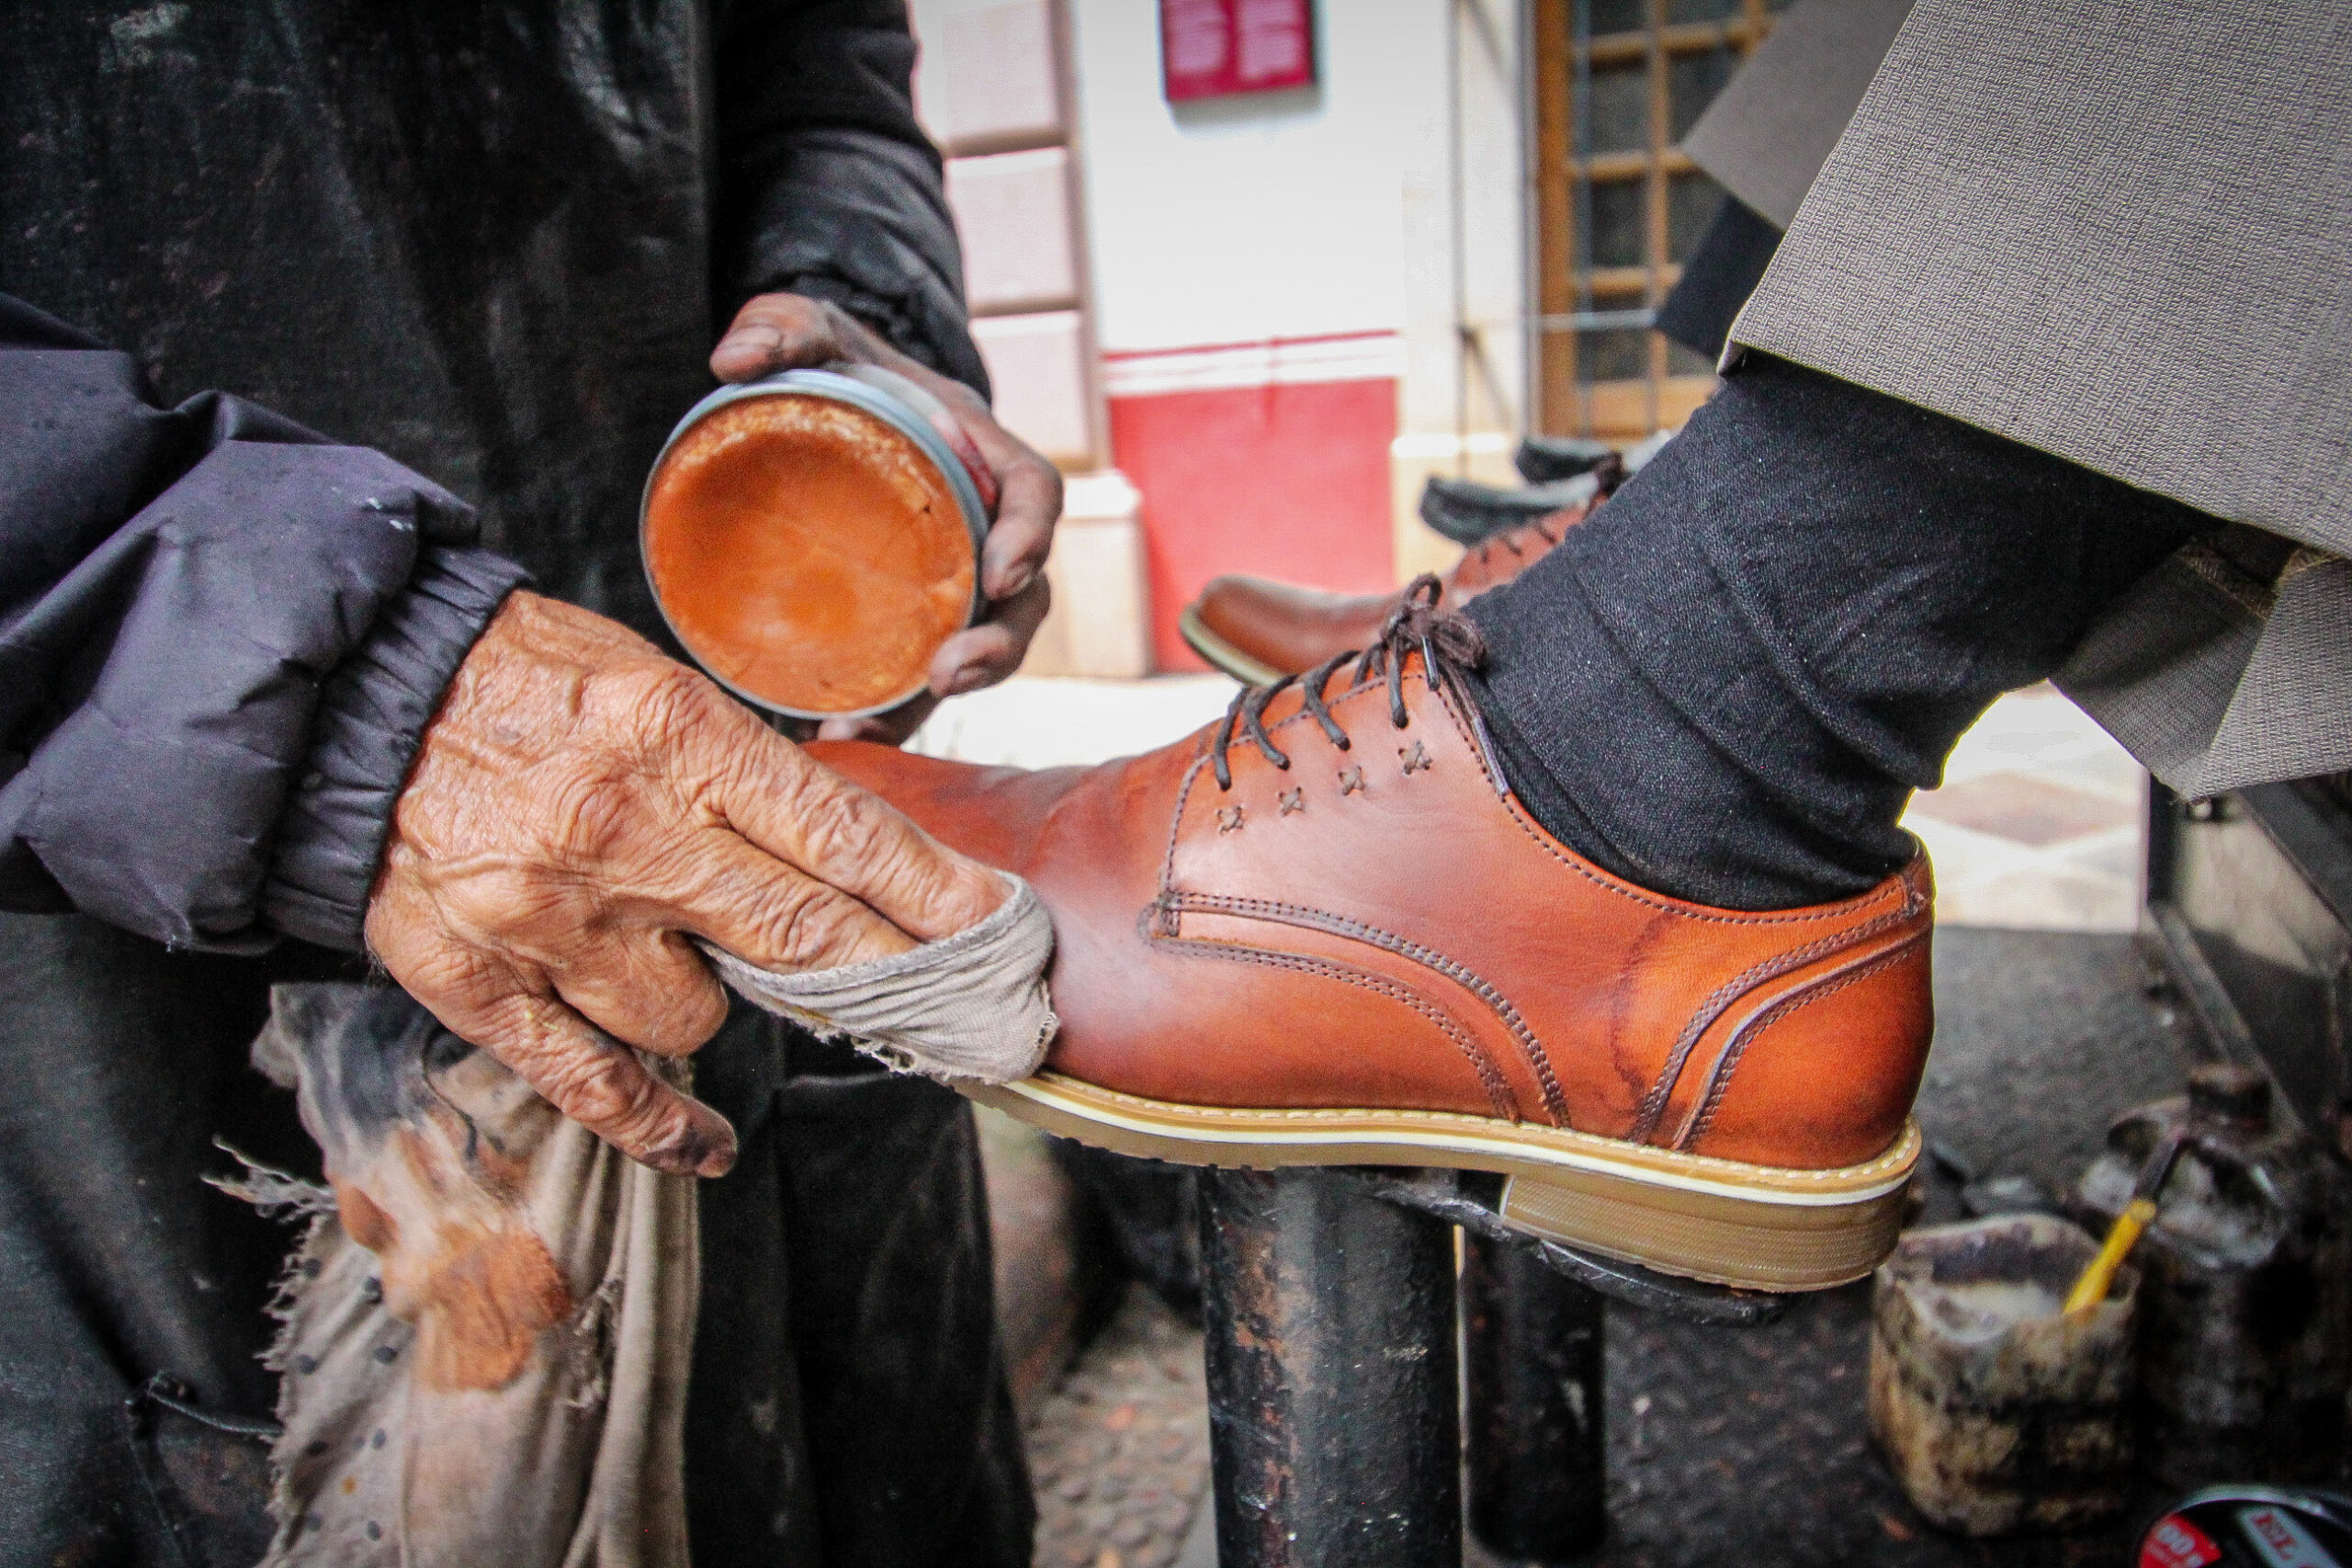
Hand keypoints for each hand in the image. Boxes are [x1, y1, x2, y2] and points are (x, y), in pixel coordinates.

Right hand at [364, 592, 1005, 1175]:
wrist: (357, 699)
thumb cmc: (526, 680)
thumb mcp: (655, 685)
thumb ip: (744, 774)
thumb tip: (851, 862)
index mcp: (679, 738)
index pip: (844, 837)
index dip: (934, 897)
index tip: (998, 934)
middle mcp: (624, 832)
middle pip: (804, 938)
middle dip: (897, 981)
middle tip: (966, 1017)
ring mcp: (549, 918)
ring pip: (698, 1018)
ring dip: (720, 1001)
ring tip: (689, 954)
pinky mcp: (479, 982)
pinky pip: (595, 1085)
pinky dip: (661, 1126)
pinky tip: (705, 1143)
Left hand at [710, 293, 1059, 743]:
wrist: (833, 403)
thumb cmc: (842, 364)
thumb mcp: (814, 328)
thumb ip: (784, 327)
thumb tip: (732, 363)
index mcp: (982, 455)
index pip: (1035, 495)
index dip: (1031, 537)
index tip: (1005, 572)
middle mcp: (981, 528)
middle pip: (1022, 600)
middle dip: (998, 646)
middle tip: (952, 676)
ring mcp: (949, 581)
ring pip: (976, 650)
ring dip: (940, 698)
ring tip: (874, 726)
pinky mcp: (908, 618)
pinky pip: (914, 674)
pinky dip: (888, 711)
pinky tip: (834, 736)